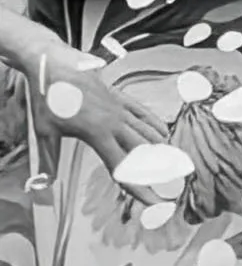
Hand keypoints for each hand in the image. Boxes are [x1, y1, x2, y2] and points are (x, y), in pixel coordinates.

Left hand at [39, 61, 238, 213]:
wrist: (53, 62)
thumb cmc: (47, 96)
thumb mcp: (43, 131)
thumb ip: (47, 160)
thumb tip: (43, 185)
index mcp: (97, 134)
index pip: (123, 168)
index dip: (140, 189)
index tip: (154, 203)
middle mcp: (114, 122)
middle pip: (144, 152)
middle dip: (159, 171)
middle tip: (173, 187)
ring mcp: (119, 107)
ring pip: (148, 131)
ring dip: (161, 150)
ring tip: (175, 165)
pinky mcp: (119, 96)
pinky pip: (143, 112)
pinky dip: (155, 124)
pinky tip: (163, 133)